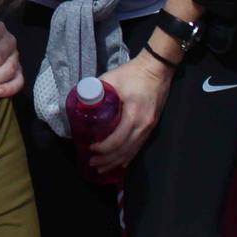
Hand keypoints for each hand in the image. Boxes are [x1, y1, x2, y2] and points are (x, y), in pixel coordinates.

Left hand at [88, 51, 173, 173]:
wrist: (156, 68)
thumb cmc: (133, 73)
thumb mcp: (111, 79)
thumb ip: (96, 92)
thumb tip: (80, 102)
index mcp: (133, 115)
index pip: (117, 139)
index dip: (103, 148)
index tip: (90, 148)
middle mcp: (143, 125)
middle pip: (125, 150)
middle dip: (108, 159)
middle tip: (93, 164)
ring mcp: (149, 127)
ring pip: (133, 150)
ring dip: (117, 160)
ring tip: (103, 168)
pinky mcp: (152, 125)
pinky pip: (140, 145)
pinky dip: (129, 156)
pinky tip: (121, 163)